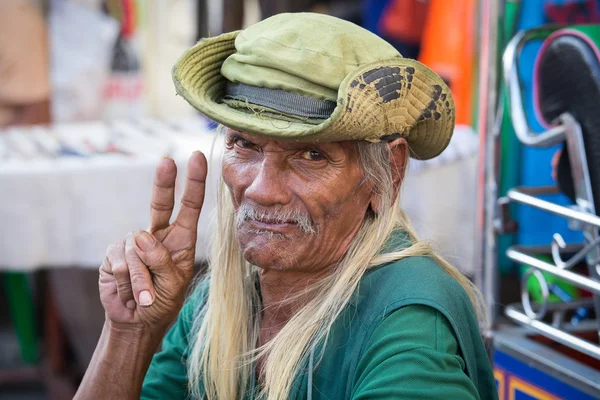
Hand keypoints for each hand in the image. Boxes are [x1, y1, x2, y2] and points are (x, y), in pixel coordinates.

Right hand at [98, 151, 207, 330]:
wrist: (136, 321)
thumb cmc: (162, 302)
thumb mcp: (172, 285)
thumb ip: (162, 261)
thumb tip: (141, 236)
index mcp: (181, 239)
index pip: (190, 206)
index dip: (194, 182)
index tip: (197, 156)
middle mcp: (157, 234)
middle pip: (160, 203)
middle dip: (164, 182)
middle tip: (166, 161)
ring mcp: (133, 242)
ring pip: (137, 251)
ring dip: (142, 280)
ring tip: (145, 297)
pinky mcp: (113, 253)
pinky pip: (120, 263)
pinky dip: (127, 283)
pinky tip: (129, 293)